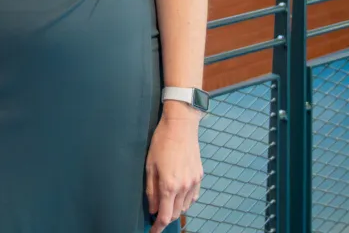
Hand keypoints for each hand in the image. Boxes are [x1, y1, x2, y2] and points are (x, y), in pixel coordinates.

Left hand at [145, 116, 203, 232]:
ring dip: (175, 209)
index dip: (158, 227)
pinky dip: (186, 201)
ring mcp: (193, 182)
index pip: (165, 215)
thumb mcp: (149, 166)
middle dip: (165, 217)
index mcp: (169, 185)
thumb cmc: (162, 142)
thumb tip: (152, 209)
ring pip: (185, 206)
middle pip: (176, 213)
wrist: (181, 126)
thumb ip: (151, 190)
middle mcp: (183, 187)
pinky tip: (179, 197)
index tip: (153, 231)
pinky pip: (193, 196)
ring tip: (166, 203)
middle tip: (156, 214)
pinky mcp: (199, 176)